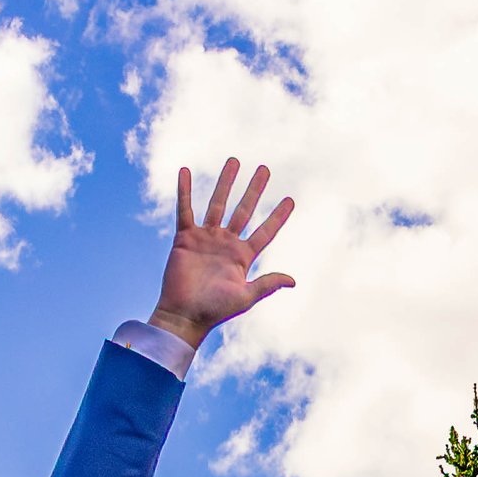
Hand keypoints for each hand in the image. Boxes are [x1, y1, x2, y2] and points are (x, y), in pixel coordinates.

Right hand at [152, 160, 296, 350]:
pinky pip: (185, 209)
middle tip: (265, 169)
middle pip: (244, 210)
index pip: (265, 231)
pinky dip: (184, 191)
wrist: (184, 315)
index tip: (290, 200)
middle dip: (255, 190)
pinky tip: (185, 171)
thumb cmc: (215, 311)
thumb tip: (293, 281)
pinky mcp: (185, 238)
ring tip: (234, 161)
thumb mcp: (245, 297)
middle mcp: (226, 243)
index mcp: (242, 256)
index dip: (278, 216)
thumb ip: (267, 284)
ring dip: (225, 182)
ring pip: (217, 204)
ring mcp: (206, 238)